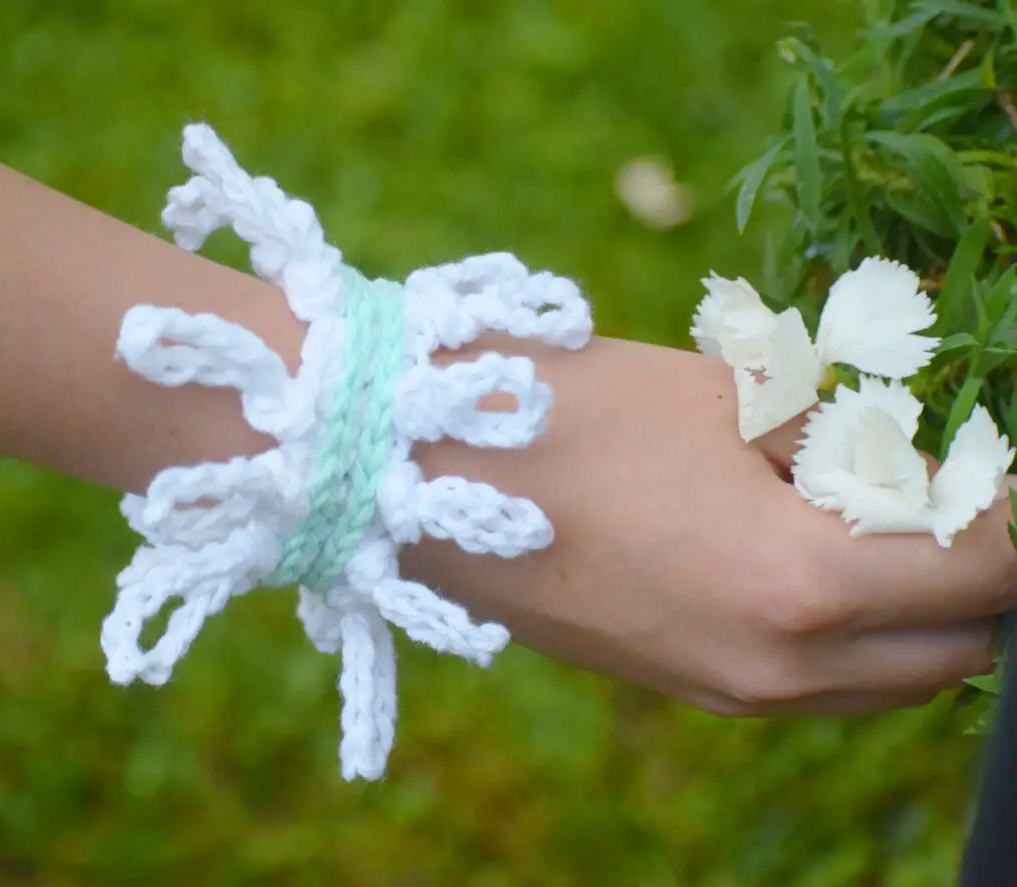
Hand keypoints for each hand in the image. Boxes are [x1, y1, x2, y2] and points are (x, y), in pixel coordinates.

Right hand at [402, 336, 1016, 714]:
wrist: (427, 478)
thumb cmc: (575, 411)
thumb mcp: (731, 398)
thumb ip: (851, 442)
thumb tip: (918, 465)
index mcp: (802, 584)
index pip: (988, 565)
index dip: (1014, 508)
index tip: (1001, 462)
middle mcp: (780, 667)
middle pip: (958, 642)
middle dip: (981, 566)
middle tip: (949, 484)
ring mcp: (734, 692)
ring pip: (894, 676)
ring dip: (920, 605)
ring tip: (886, 516)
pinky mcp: (693, 689)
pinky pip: (822, 684)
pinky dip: (853, 631)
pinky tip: (813, 553)